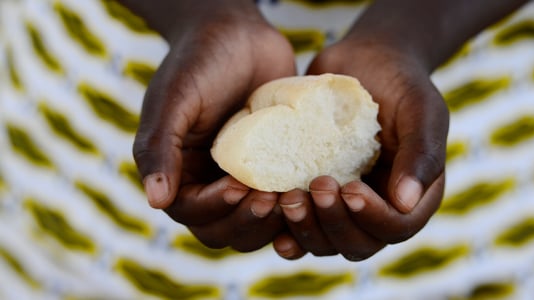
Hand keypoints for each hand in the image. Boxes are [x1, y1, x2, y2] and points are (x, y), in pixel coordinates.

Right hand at [131, 2, 296, 251]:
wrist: (240, 34)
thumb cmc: (200, 61)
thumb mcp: (174, 100)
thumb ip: (158, 148)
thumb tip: (155, 200)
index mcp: (179, 172)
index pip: (190, 212)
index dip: (213, 208)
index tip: (237, 187)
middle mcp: (209, 182)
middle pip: (224, 230)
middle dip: (246, 221)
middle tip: (270, 198)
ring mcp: (244, 179)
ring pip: (256, 224)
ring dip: (273, 222)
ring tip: (293, 196)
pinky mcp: (275, 170)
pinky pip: (284, 201)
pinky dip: (296, 205)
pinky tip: (312, 189)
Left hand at [272, 0, 528, 260]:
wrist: (367, 62)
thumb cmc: (401, 83)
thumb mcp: (422, 110)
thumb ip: (422, 153)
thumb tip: (406, 203)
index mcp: (413, 196)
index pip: (397, 227)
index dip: (372, 217)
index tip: (350, 187)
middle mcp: (378, 208)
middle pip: (358, 243)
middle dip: (334, 224)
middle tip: (316, 187)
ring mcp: (343, 204)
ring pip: (325, 241)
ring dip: (305, 228)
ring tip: (287, 199)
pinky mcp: (313, 193)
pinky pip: (298, 224)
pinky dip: (281, 225)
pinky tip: (265, 209)